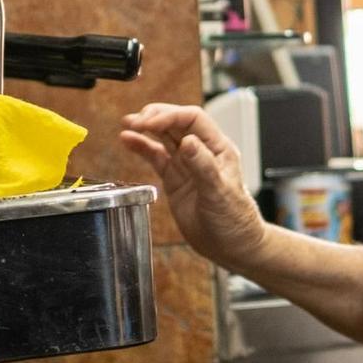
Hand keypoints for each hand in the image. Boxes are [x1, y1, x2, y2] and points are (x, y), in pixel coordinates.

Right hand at [119, 103, 267, 270]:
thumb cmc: (235, 220)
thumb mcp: (219, 193)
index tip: (149, 122)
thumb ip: (203, 167)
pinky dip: (141, 148)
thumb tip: (188, 141)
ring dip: (145, 128)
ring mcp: (187, 164)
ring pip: (164, 137)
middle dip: (154, 117)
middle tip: (134, 121)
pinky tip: (128, 141)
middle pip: (176, 123)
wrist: (232, 246)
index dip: (170, 116)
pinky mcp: (174, 178)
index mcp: (219, 148)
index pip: (192, 119)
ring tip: (127, 124)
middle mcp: (202, 151)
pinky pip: (156, 157)